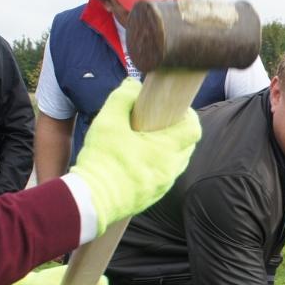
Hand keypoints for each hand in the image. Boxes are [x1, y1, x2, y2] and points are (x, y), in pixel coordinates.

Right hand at [69, 78, 200, 234]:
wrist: (91, 200)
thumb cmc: (101, 160)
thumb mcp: (107, 122)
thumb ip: (122, 98)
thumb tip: (133, 85)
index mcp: (166, 150)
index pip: (193, 129)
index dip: (188, 116)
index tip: (175, 110)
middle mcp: (170, 170)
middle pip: (187, 146)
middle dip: (178, 132)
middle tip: (159, 123)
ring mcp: (163, 186)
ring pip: (176, 163)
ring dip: (169, 150)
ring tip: (148, 141)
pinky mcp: (153, 197)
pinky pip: (164, 177)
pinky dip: (158, 166)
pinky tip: (139, 161)